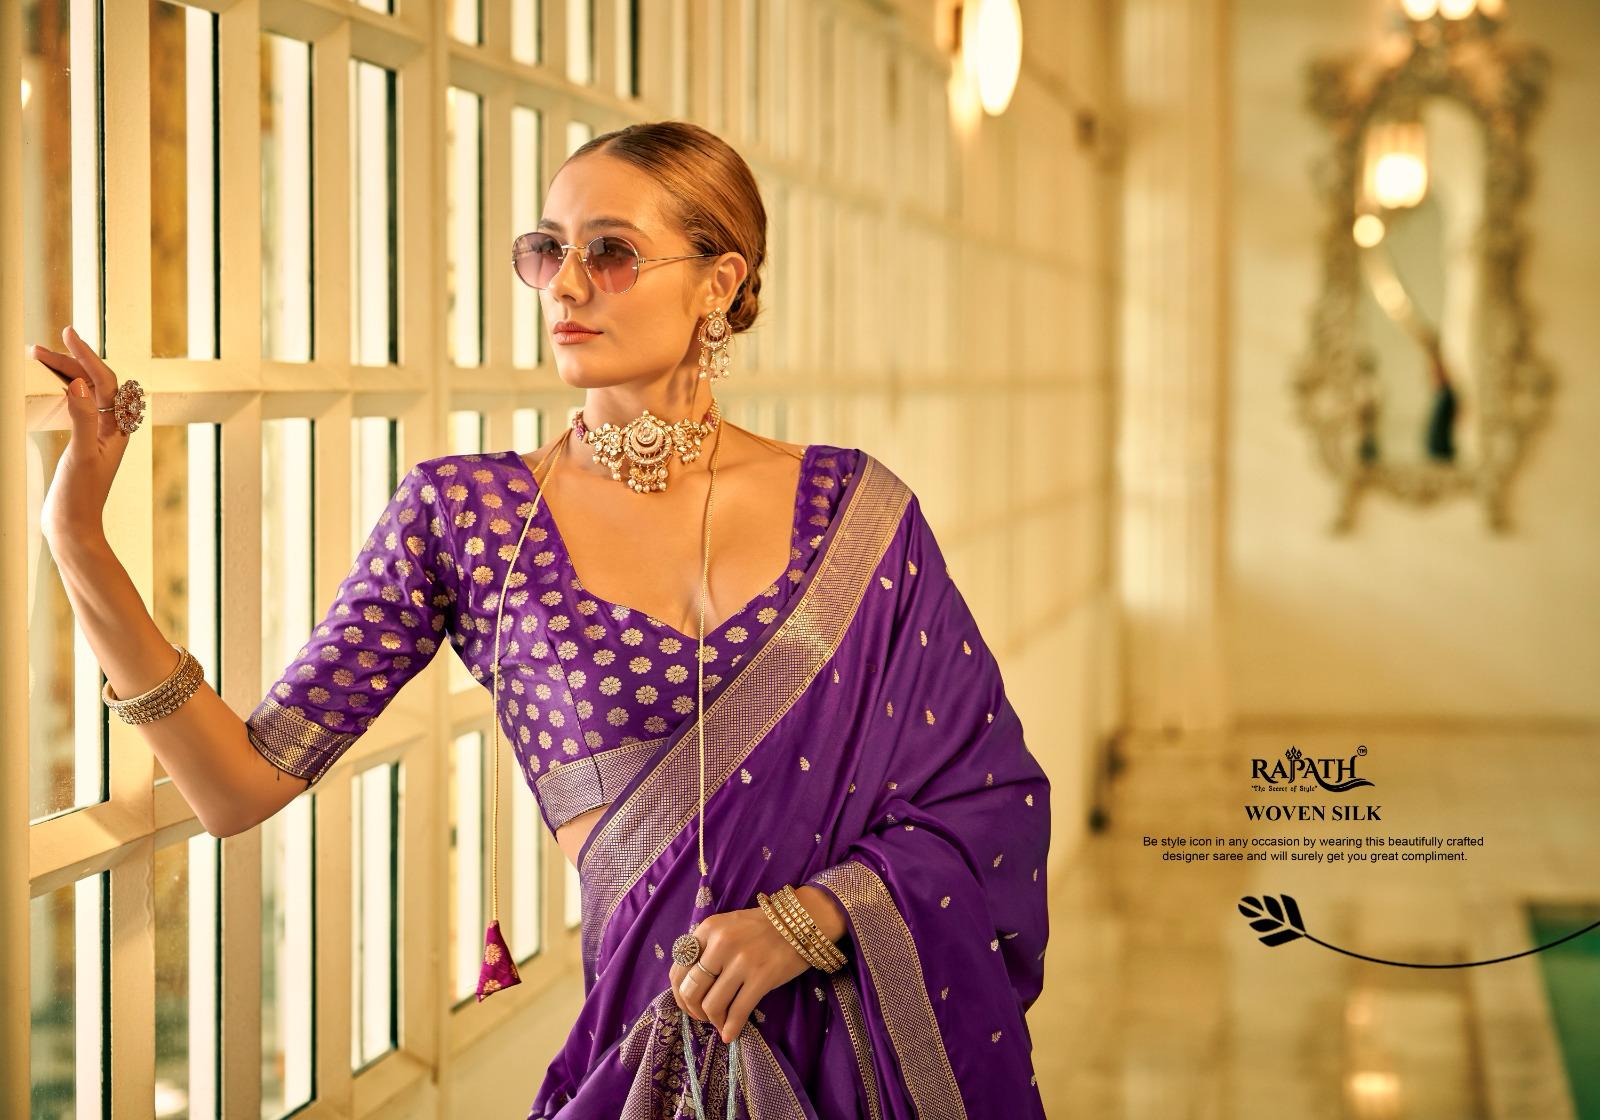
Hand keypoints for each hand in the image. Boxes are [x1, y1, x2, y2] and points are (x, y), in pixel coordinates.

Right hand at [29, 325, 131, 542]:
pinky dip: (63, 390)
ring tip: (37, 358)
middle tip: (38, 348)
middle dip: (70, 362)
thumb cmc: (80, 496)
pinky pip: (77, 406)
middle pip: (96, 384)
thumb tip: (81, 384)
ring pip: (85, 393)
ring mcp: (98, 435)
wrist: (73, 527)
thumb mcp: (81, 454)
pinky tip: (51, 384)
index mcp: (118, 428)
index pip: (107, 381)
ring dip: (64, 373)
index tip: (68, 334)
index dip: (87, 356)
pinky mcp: (84, 444)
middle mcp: (112, 429)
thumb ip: (83, 419)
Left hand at [669, 901, 821, 1044]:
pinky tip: (730, 1035)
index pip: (679, 969)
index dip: (680, 994)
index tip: (689, 1004)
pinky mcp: (762, 977)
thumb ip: (706, 949)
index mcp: (708, 929)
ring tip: (721, 1023)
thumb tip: (689, 987)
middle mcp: (721, 943)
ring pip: (712, 1005)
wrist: (803, 921)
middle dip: (695, 1011)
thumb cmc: (762, 927)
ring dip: (714, 1021)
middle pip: (691, 990)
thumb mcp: (727, 927)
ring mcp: (742, 961)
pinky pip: (737, 1012)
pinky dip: (731, 1028)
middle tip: (704, 1017)